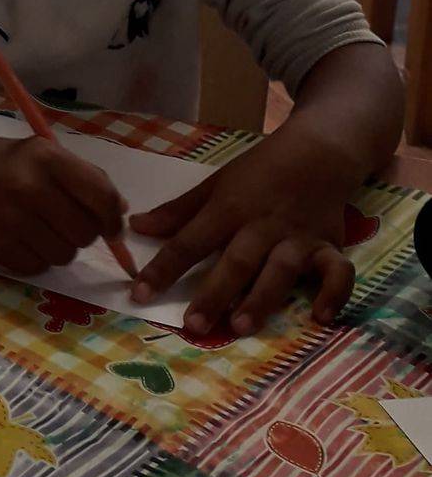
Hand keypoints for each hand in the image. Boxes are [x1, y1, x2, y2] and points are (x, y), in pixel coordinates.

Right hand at [0, 135, 126, 274]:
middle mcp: (29, 188)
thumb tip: (119, 212)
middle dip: (84, 233)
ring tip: (42, 230)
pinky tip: (23, 239)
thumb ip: (85, 178)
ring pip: (64, 256)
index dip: (113, 219)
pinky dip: (36, 259)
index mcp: (47, 159)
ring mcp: (10, 220)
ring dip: (60, 247)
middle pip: (85, 234)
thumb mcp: (45, 154)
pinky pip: (37, 268)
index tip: (112, 227)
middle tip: (67, 223)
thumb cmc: (6, 161)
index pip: (101, 198)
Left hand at [128, 150, 355, 333]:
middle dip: (214, 293)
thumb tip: (137, 226)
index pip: (189, 242)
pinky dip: (334, 294)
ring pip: (280, 270)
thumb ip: (178, 211)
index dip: (163, 268)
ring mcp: (298, 237)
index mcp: (228, 209)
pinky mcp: (331, 245)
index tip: (139, 294)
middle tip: (193, 325)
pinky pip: (338, 272)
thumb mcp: (216, 183)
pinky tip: (320, 317)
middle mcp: (262, 225)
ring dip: (261, 298)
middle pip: (236, 261)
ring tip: (240, 326)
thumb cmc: (260, 171)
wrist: (318, 150)